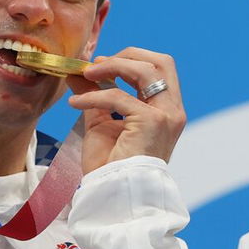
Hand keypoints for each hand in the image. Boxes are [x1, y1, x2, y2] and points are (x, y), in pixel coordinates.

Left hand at [66, 47, 185, 173]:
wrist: (114, 193)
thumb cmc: (112, 166)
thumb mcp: (101, 121)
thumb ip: (95, 94)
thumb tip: (78, 72)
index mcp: (167, 110)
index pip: (160, 69)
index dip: (131, 59)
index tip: (101, 66)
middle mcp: (173, 111)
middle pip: (160, 62)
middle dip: (126, 56)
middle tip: (97, 65)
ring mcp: (166, 116)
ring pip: (144, 70)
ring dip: (110, 67)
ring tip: (85, 75)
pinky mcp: (152, 122)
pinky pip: (118, 96)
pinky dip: (93, 95)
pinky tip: (75, 103)